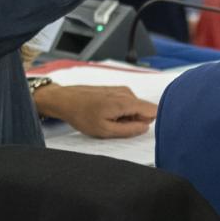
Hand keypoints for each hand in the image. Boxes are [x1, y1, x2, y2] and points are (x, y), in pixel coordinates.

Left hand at [36, 84, 157, 138]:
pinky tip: (106, 113)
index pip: (154, 111)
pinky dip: (120, 111)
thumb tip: (145, 128)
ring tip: (108, 119)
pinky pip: (128, 104)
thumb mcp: (105, 130)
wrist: (65, 100)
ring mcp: (122, 90)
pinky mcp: (117, 90)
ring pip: (136, 108)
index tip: (132, 128)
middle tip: (115, 125)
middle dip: (134, 121)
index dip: (146, 123)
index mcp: (126, 102)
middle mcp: (127, 93)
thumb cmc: (81, 115)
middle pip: (145, 110)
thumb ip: (129, 130)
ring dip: (126, 117)